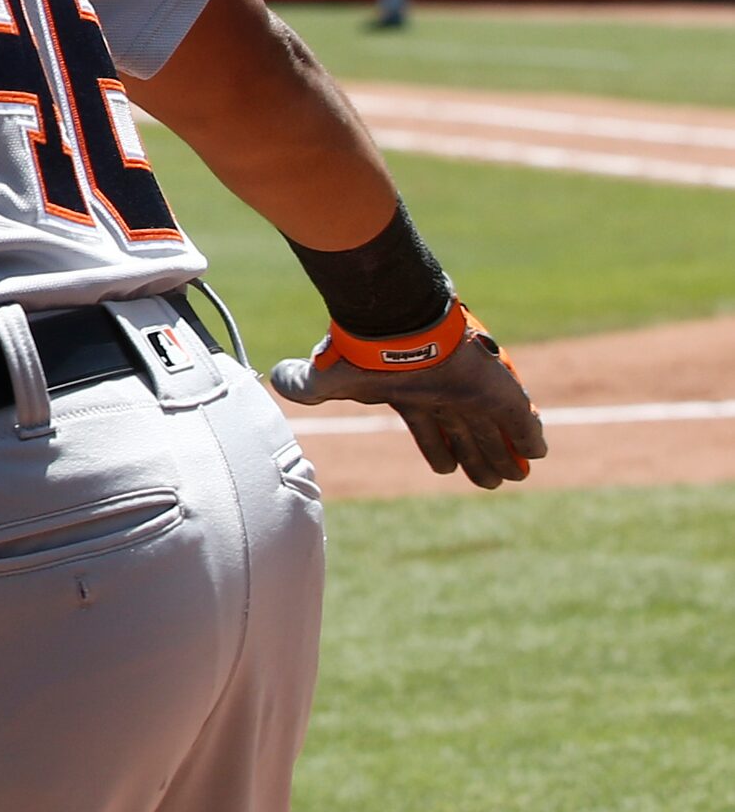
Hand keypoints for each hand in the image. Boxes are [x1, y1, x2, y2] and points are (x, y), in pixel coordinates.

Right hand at [271, 297, 545, 488]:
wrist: (399, 329)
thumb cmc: (366, 354)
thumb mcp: (331, 377)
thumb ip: (307, 384)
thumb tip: (274, 380)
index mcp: (414, 397)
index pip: (430, 432)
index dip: (441, 452)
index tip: (447, 468)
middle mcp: (447, 397)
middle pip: (467, 436)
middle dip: (479, 460)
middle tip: (490, 482)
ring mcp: (476, 395)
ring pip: (496, 434)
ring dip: (504, 456)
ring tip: (514, 476)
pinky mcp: (501, 393)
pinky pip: (523, 421)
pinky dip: (530, 438)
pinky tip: (536, 453)